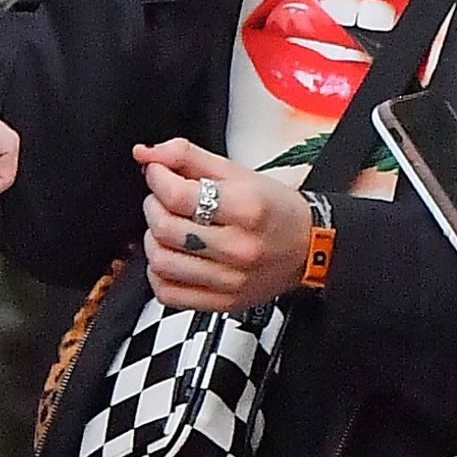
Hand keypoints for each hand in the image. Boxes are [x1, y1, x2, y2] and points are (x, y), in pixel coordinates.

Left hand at [133, 137, 311, 310]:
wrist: (310, 247)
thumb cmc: (275, 209)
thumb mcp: (238, 173)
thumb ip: (188, 157)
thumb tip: (146, 154)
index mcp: (248, 209)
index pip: (178, 195)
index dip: (157, 178)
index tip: (158, 172)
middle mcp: (240, 248)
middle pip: (166, 228)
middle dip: (153, 206)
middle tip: (163, 199)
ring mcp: (231, 280)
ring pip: (161, 262)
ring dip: (153, 239)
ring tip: (167, 228)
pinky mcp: (223, 302)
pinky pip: (168, 293)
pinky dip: (158, 274)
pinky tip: (173, 257)